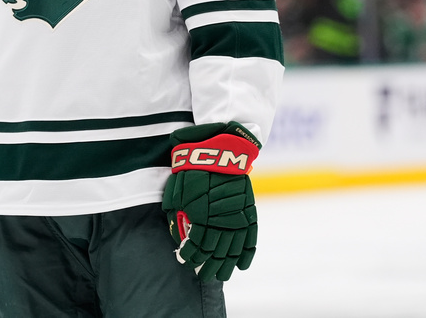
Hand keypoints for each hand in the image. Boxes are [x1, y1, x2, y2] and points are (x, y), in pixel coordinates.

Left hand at [161, 121, 259, 281]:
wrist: (219, 148)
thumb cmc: (192, 168)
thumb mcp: (177, 190)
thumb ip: (176, 213)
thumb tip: (177, 231)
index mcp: (200, 215)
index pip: (196, 246)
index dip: (190, 256)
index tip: (185, 261)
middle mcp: (219, 220)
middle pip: (214, 252)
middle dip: (208, 266)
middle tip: (203, 275)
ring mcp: (236, 216)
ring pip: (232, 249)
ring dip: (226, 265)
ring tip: (221, 276)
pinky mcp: (248, 210)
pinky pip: (250, 237)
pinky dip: (246, 254)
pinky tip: (242, 265)